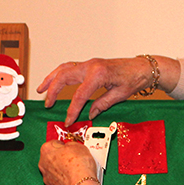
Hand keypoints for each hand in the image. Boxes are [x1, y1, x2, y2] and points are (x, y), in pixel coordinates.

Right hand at [37, 57, 179, 126]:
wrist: (142, 68)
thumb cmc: (134, 79)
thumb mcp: (119, 95)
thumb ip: (102, 104)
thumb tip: (89, 114)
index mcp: (98, 74)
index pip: (79, 95)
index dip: (72, 110)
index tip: (68, 120)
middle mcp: (91, 66)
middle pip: (65, 77)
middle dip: (53, 91)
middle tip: (47, 104)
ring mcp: (89, 63)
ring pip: (64, 69)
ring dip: (51, 78)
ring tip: (41, 89)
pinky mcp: (89, 65)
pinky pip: (69, 67)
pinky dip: (59, 73)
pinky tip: (53, 80)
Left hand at [38, 139, 97, 184]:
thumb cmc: (79, 166)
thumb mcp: (78, 146)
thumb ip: (71, 144)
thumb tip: (71, 147)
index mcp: (47, 150)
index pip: (53, 143)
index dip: (63, 145)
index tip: (69, 148)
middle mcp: (43, 164)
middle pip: (52, 158)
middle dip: (61, 158)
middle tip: (73, 159)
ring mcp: (47, 178)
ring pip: (54, 171)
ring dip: (62, 170)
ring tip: (75, 171)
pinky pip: (58, 182)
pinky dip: (64, 181)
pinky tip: (73, 180)